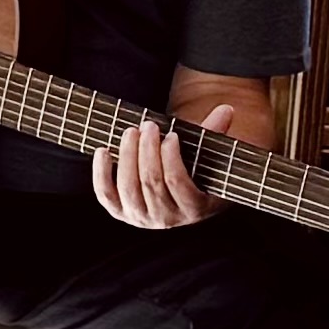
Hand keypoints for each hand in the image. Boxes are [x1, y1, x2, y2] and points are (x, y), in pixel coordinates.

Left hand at [95, 111, 219, 228]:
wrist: (177, 194)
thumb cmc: (196, 172)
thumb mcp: (207, 158)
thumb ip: (214, 134)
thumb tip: (227, 109)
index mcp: (194, 209)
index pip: (176, 181)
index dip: (170, 156)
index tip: (171, 135)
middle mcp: (167, 219)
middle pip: (150, 181)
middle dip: (147, 149)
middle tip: (148, 125)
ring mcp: (141, 218)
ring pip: (128, 186)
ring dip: (127, 154)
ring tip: (131, 131)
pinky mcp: (120, 212)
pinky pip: (106, 194)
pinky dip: (101, 172)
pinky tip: (103, 150)